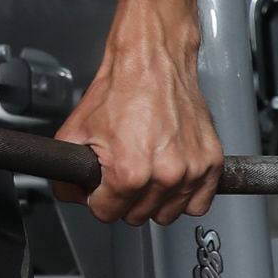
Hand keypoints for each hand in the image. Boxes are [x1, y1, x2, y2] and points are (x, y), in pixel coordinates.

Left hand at [52, 41, 222, 225]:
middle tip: (120, 172)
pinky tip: (168, 176)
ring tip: (144, 170)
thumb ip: (67, 170)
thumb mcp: (76, 129)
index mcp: (129, 171)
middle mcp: (165, 175)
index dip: (96, 198)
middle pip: (136, 216)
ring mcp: (191, 170)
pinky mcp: (211, 162)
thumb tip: (69, 192)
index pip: (106, 213)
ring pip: (167, 214)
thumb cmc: (121, 88)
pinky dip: (183, 196)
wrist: (151, 61)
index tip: (99, 186)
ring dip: (153, 199)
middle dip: (122, 199)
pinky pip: (198, 203)